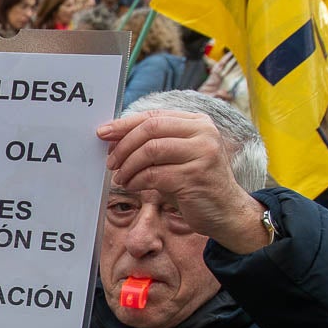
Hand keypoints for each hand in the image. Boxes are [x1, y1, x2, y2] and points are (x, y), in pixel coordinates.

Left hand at [98, 110, 267, 252]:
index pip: (154, 116)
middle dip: (124, 145)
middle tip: (111, 162)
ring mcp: (202, 153)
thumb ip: (153, 143)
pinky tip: (132, 186)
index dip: (124, 124)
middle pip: (150, 129)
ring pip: (150, 150)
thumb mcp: (175, 157)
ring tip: (121, 178)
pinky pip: (154, 174)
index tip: (103, 133)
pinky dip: (136, 180)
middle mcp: (204, 133)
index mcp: (197, 122)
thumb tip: (113, 138)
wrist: (225, 211)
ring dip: (128, 166)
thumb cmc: (194, 182)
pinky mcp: (196, 176)